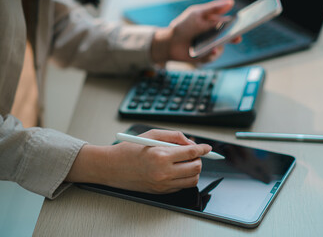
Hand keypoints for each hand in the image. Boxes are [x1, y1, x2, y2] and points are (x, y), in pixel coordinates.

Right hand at [66, 129, 211, 193]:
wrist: (112, 167)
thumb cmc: (130, 149)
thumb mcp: (152, 135)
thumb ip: (174, 137)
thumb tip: (191, 142)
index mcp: (161, 155)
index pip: (192, 152)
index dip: (203, 149)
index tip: (207, 147)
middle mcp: (163, 172)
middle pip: (196, 168)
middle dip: (199, 159)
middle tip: (194, 154)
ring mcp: (162, 184)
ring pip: (192, 180)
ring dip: (194, 170)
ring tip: (186, 162)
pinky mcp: (160, 191)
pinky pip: (181, 186)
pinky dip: (184, 178)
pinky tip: (177, 170)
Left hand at [151, 0, 241, 64]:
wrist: (170, 42)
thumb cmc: (184, 25)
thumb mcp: (197, 14)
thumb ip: (213, 8)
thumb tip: (231, 2)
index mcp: (216, 24)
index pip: (231, 23)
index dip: (239, 24)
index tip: (245, 23)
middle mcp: (216, 36)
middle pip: (229, 37)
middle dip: (233, 38)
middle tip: (236, 37)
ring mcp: (211, 47)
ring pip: (220, 49)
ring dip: (217, 48)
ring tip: (212, 47)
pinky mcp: (205, 57)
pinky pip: (212, 58)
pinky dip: (210, 56)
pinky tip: (208, 52)